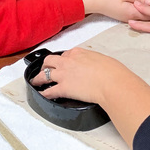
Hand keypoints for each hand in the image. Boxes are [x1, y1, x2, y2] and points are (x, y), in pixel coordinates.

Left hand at [31, 46, 149, 148]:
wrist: (112, 82)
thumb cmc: (113, 72)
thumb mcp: (103, 60)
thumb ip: (94, 62)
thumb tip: (97, 67)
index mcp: (78, 53)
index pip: (65, 54)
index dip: (62, 60)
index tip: (62, 64)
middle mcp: (68, 61)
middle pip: (49, 61)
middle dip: (45, 66)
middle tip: (44, 70)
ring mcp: (64, 74)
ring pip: (44, 75)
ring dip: (39, 78)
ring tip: (36, 82)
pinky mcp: (63, 88)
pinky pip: (49, 91)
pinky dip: (45, 94)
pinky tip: (43, 96)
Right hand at [80, 0, 149, 21]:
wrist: (94, 2)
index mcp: (132, 13)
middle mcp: (130, 18)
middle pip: (146, 14)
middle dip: (148, 3)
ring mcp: (126, 17)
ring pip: (140, 12)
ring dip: (141, 2)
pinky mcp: (123, 15)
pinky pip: (134, 11)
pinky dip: (135, 3)